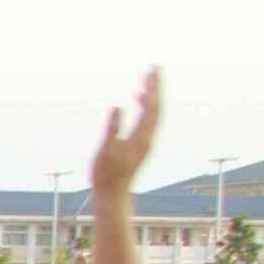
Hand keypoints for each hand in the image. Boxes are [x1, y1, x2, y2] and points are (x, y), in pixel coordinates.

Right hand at [87, 68, 161, 197]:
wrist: (113, 195)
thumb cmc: (107, 175)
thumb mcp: (106, 150)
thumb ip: (112, 128)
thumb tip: (117, 106)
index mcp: (142, 137)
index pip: (152, 106)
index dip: (153, 87)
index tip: (153, 70)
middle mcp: (148, 137)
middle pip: (157, 107)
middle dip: (156, 86)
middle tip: (155, 68)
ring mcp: (146, 141)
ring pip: (154, 113)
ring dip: (151, 95)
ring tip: (146, 80)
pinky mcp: (141, 144)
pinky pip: (148, 119)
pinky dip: (145, 106)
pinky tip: (138, 100)